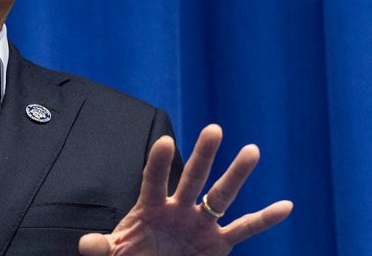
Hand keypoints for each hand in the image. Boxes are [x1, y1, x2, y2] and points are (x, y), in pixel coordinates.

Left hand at [78, 124, 292, 255]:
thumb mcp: (113, 253)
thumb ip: (100, 247)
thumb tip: (86, 245)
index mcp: (150, 207)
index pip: (153, 180)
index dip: (157, 163)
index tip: (164, 142)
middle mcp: (179, 208)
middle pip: (192, 177)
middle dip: (203, 155)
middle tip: (214, 129)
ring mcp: (201, 222)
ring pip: (222, 195)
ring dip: (237, 175)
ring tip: (252, 150)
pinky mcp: (219, 242)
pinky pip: (244, 229)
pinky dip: (265, 219)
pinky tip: (285, 206)